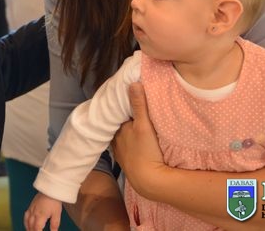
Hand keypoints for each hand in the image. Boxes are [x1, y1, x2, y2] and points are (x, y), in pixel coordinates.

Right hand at [25, 192, 61, 230]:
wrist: (50, 189)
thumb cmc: (54, 201)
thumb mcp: (57, 214)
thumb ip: (54, 225)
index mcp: (40, 216)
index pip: (37, 229)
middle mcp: (34, 213)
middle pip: (31, 227)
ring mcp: (31, 209)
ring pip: (27, 222)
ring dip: (29, 229)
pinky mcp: (30, 206)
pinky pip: (25, 216)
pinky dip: (26, 223)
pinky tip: (28, 225)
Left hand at [111, 82, 166, 199]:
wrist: (148, 181)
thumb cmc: (146, 151)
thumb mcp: (144, 125)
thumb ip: (139, 105)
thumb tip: (133, 83)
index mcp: (118, 129)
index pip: (117, 113)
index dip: (121, 106)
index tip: (124, 97)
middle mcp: (115, 140)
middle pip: (118, 125)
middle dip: (122, 118)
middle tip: (127, 108)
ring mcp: (120, 152)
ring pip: (120, 137)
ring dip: (124, 131)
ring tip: (130, 123)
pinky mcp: (126, 162)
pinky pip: (124, 148)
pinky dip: (126, 143)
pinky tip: (132, 142)